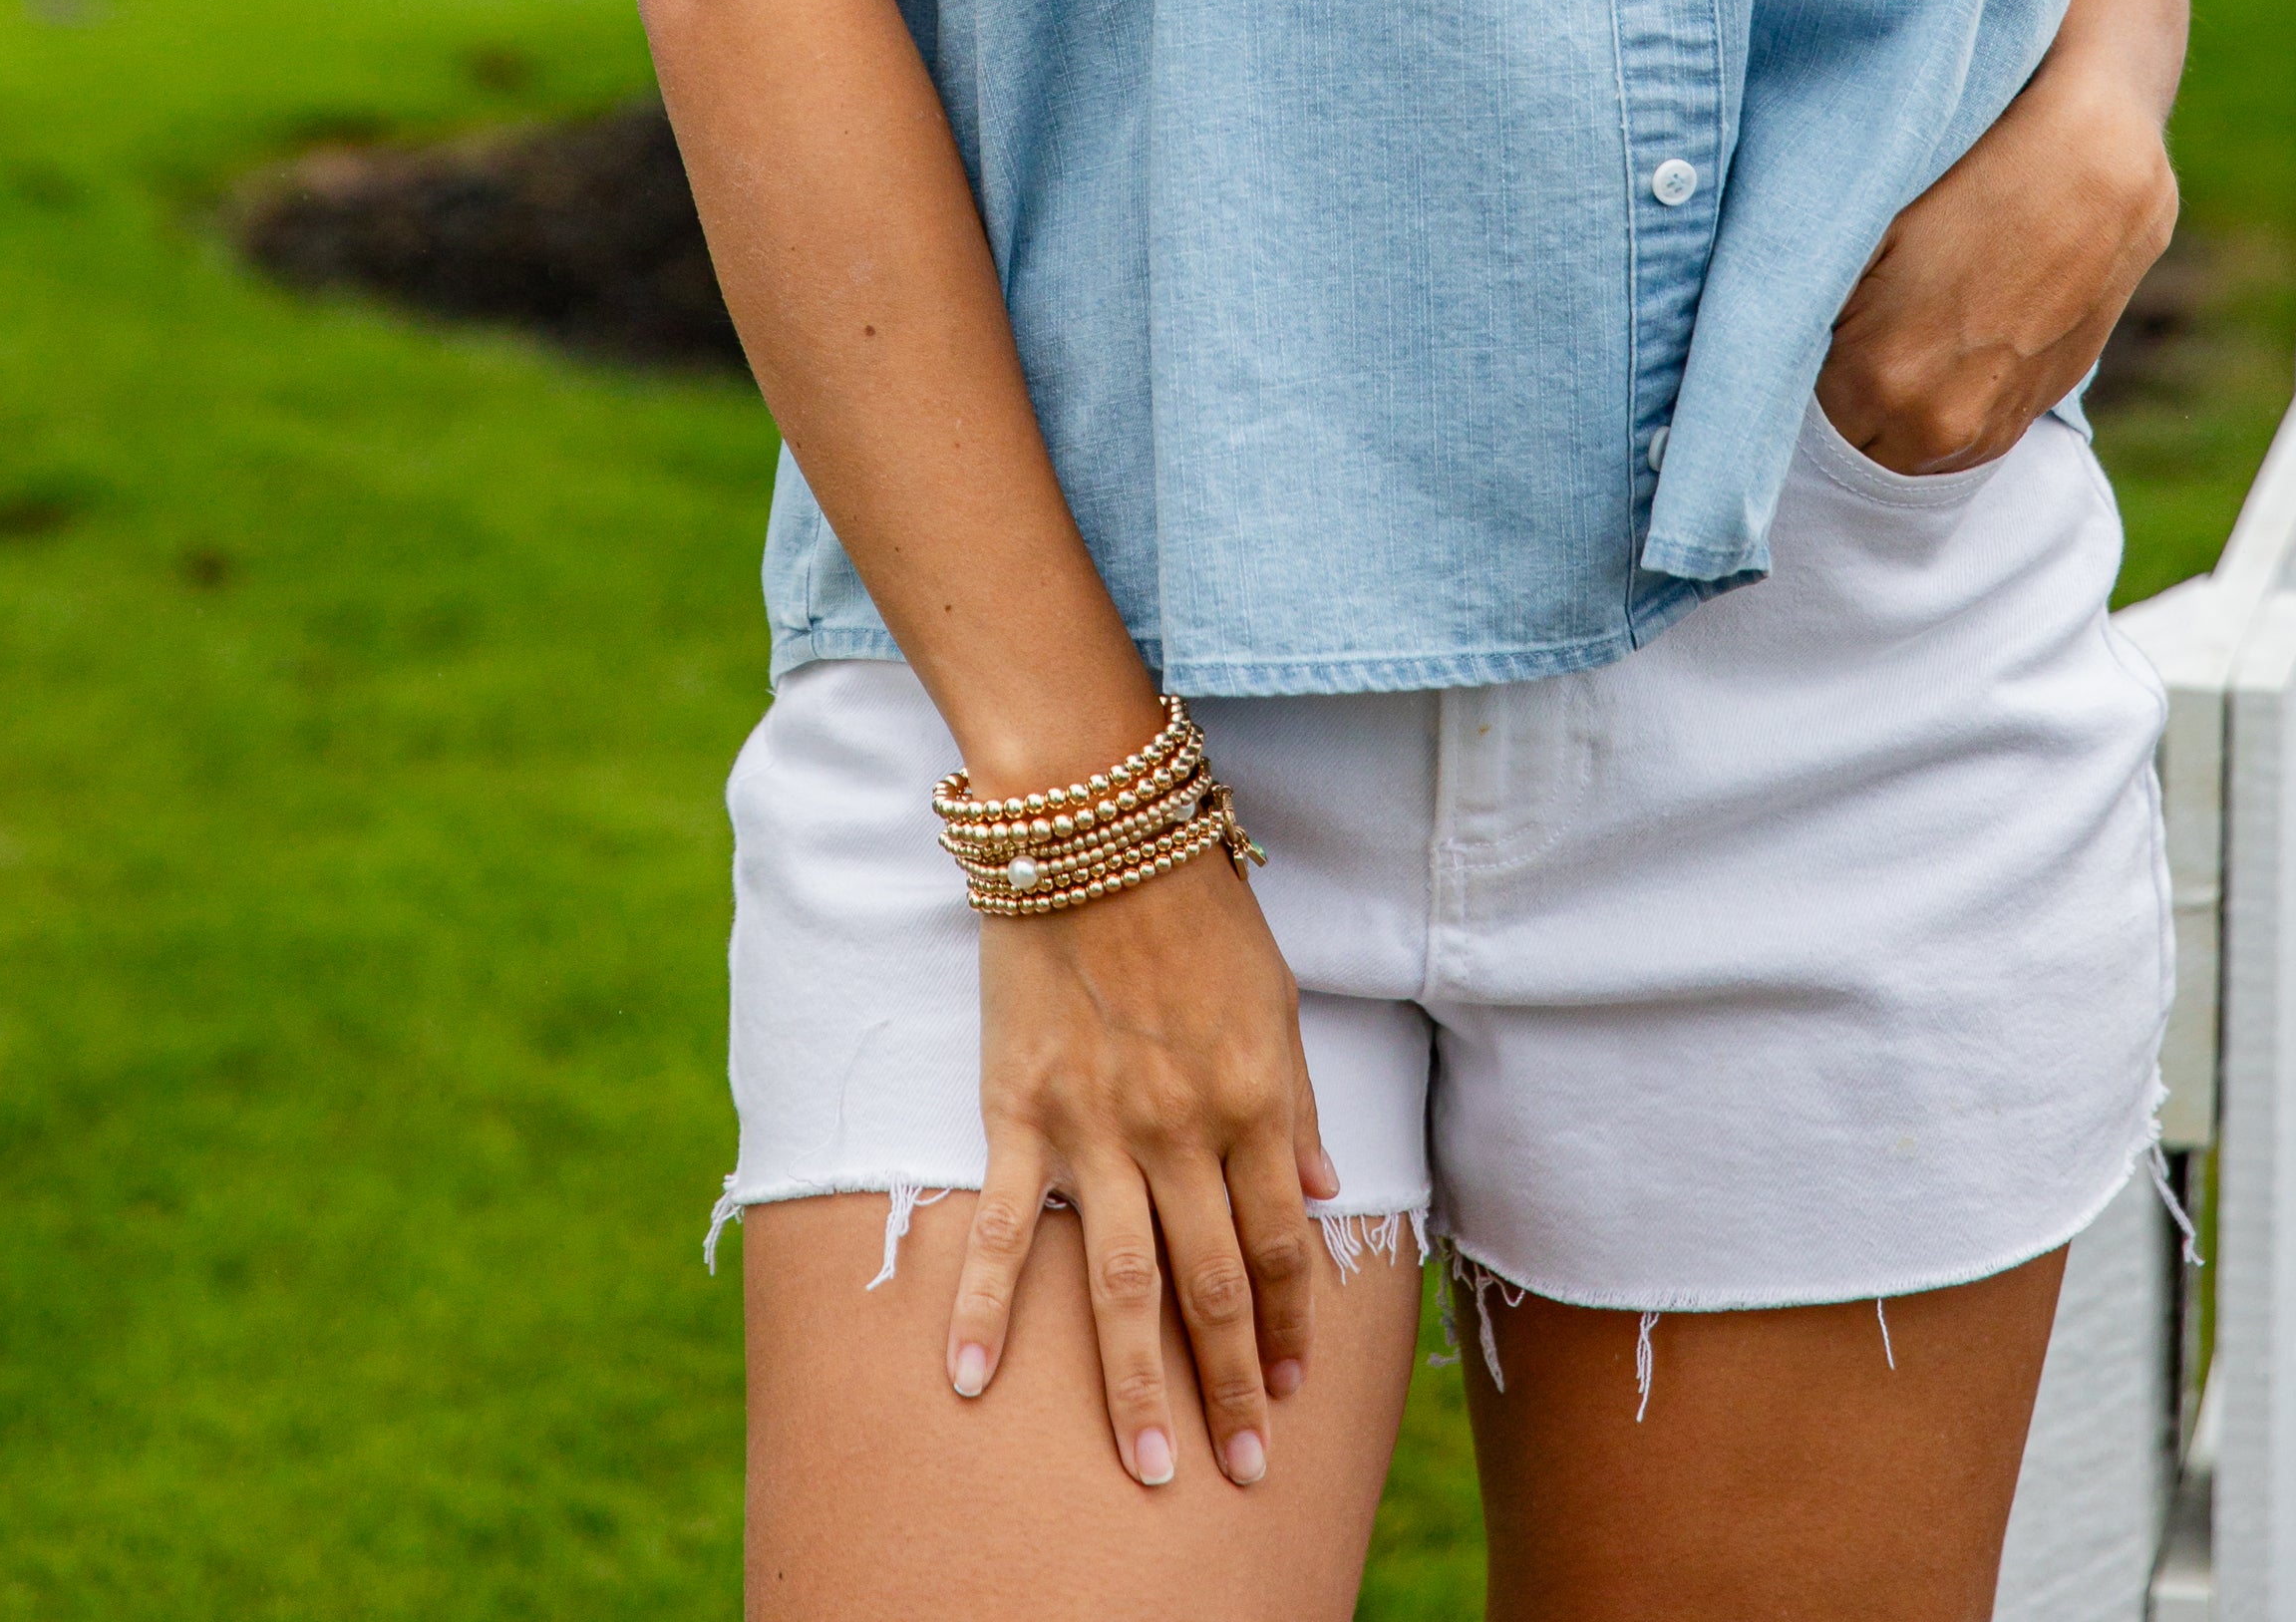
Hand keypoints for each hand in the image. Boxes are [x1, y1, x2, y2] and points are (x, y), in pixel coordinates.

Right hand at [946, 844, 1337, 1492]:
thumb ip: (1293, 1103)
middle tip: (1241, 1471)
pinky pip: (1007, 1230)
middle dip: (1233, 1387)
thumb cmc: (1192, 900)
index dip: (1292, 1324)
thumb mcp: (1273, 995)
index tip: (1296, 1392)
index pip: (1282, 1243)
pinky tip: (971, 1382)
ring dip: (1138, 1388)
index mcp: (1252, 1098)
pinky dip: (986, 1310)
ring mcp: (1097, 1128)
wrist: (1089, 823)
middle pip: (1214, 1286)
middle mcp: (1181, 1129)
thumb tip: (1324, 1193)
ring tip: (1152, 1469)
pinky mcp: (1019, 1112)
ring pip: (1125, 1285)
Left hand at [1816, 55, 2176, 476]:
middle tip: (1839, 332)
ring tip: (1897, 334)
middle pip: (1851, 438)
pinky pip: (1963, 439)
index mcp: (1876, 378)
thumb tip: (1768, 332)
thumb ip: (1812, 295)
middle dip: (1838, 395)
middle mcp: (1934, 422)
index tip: (1791, 333)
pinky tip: (1942, 345)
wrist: (2097, 171)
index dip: (1790, 367)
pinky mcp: (2034, 412)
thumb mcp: (1867, 230)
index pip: (1794, 412)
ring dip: (1892, 410)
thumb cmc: (1972, 181)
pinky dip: (1942, 406)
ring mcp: (1991, 425)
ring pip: (1909, 447)